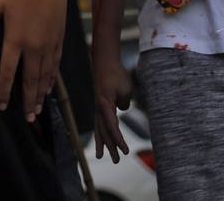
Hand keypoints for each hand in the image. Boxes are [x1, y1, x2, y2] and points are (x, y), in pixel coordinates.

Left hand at [0, 0, 66, 122]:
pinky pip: (56, 65)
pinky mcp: (59, 39)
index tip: (2, 105)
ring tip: (38, 110)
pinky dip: (52, 79)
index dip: (4, 91)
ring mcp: (48, 44)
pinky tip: (49, 88)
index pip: (8, 72)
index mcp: (15, 39)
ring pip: (45, 76)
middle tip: (29, 118)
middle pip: (30, 80)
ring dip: (41, 94)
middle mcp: (33, 46)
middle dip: (28, 101)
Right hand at [91, 49, 131, 163]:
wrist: (104, 62)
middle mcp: (99, 109)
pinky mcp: (99, 105)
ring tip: (100, 156)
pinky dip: (100, 133)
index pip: (112, 127)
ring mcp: (98, 107)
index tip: (125, 151)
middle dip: (110, 147)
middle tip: (116, 161)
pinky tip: (102, 139)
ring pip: (99, 129)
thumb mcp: (125, 89)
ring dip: (102, 143)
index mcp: (105, 105)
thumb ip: (125, 102)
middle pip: (104, 132)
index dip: (118, 140)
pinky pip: (99, 123)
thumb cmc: (116, 74)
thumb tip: (122, 109)